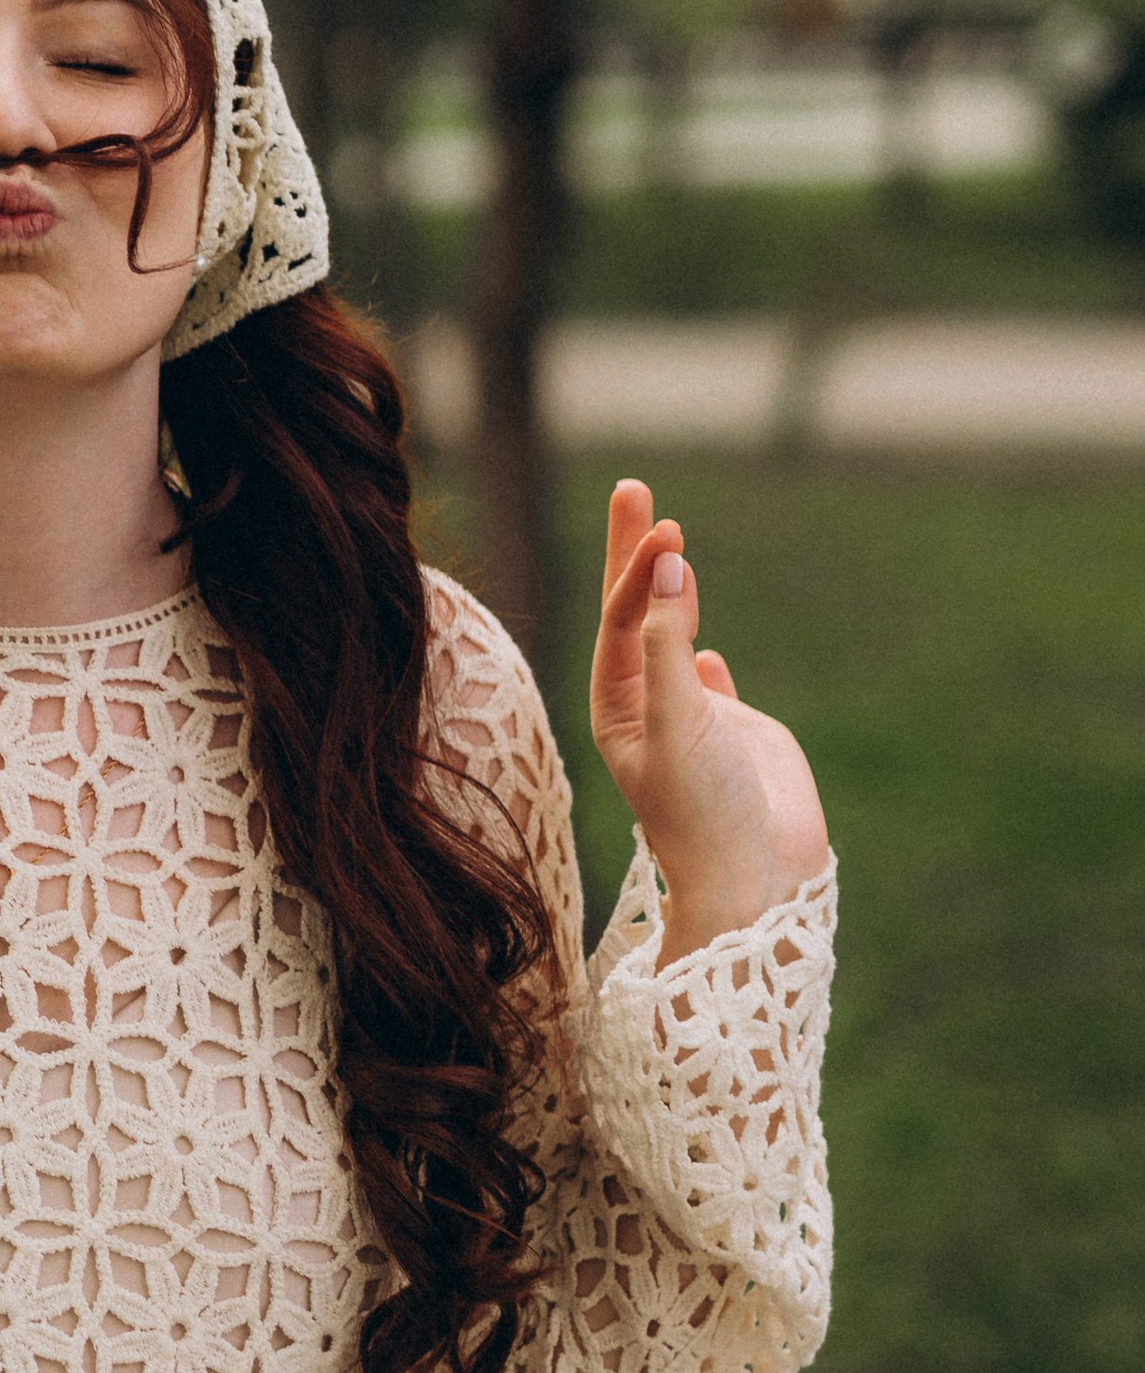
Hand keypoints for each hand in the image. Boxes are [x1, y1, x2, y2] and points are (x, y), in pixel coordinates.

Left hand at [589, 476, 829, 967]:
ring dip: (669, 590)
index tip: (661, 523)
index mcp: (617, 707)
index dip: (637, 570)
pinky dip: (700, 653)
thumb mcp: (677, 723)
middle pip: (633, 614)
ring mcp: (689, 720)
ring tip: (667, 541)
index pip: (620, 621)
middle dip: (636, 554)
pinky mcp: (732, 735)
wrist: (756, 883)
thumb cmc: (704, 810)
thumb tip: (662, 566)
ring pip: (671, 639)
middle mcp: (646, 709)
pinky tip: (698, 640)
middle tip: (635, 489)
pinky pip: (707, 684)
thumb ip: (665, 646)